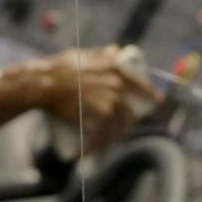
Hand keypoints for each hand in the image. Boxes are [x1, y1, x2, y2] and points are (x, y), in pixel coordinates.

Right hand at [40, 45, 162, 152]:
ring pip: (118, 126)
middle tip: (118, 132)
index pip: (139, 83)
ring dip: (111, 140)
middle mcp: (117, 84)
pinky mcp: (102, 113)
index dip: (149, 93)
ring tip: (101, 146)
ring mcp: (111, 99)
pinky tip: (87, 152)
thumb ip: (100, 53)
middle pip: (129, 111)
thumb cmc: (57, 69)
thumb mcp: (82, 55)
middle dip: (127, 125)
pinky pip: (104, 135)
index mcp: (115, 68)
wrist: (44, 84)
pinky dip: (95, 146)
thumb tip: (116, 49)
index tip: (157, 101)